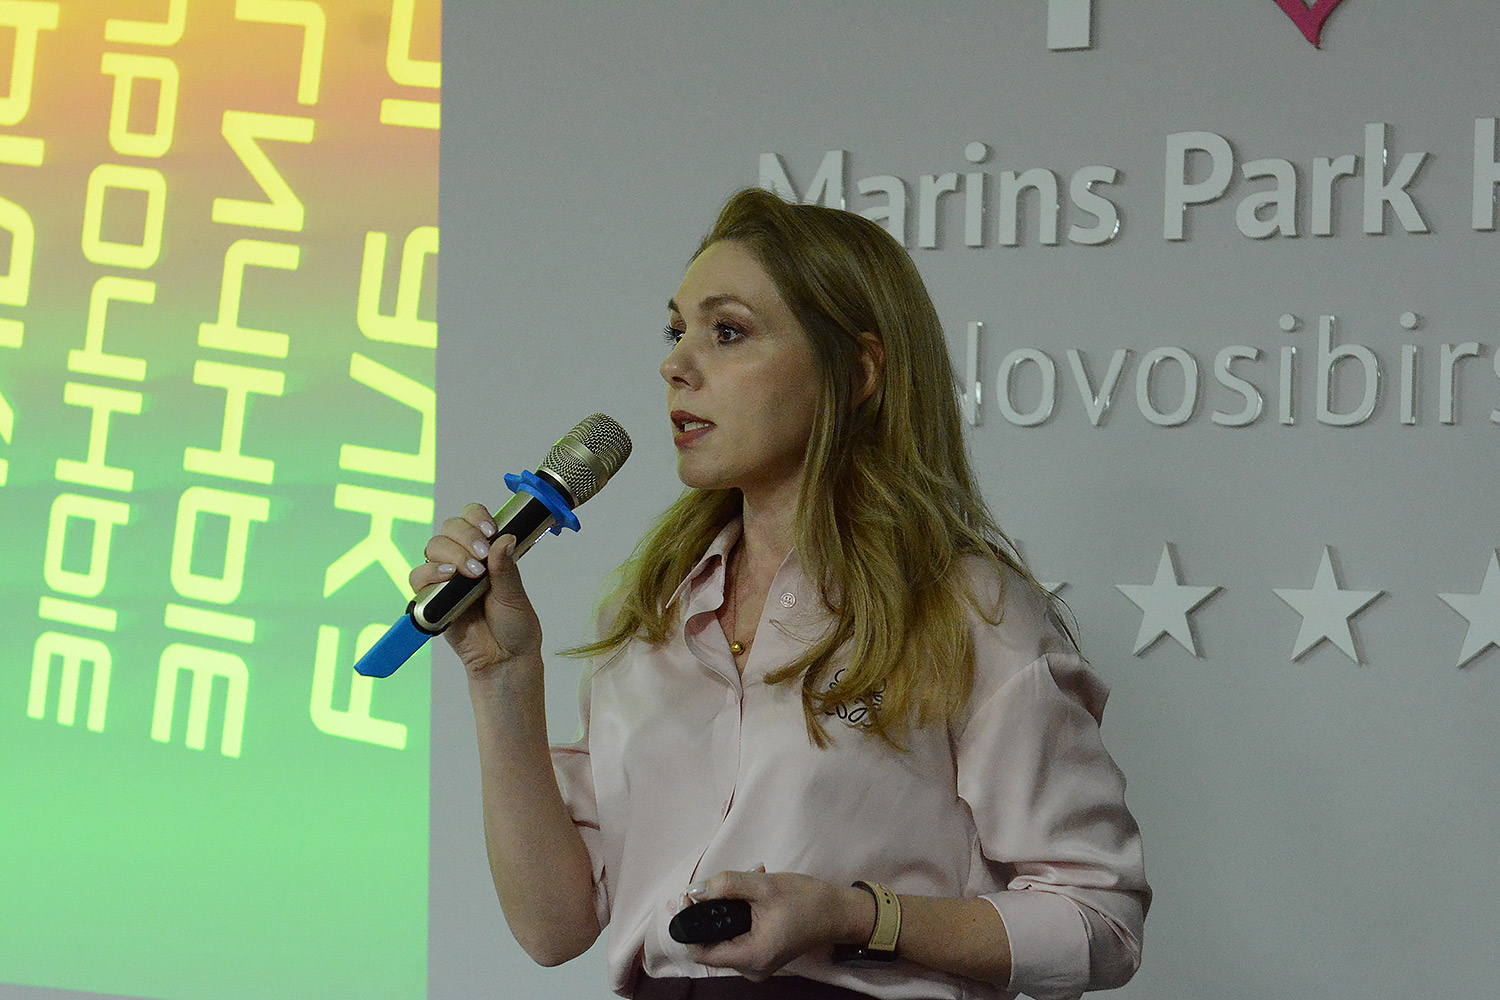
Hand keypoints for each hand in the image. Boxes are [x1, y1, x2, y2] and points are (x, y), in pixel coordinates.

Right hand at [409, 502, 542, 673]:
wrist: (504, 659)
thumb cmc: (514, 626)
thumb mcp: (515, 595)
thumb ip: (506, 568)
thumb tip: (504, 539)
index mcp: (487, 551)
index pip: (472, 518)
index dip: (476, 517)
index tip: (490, 530)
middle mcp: (464, 559)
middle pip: (450, 528)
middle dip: (465, 537)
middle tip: (482, 556)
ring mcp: (447, 577)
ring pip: (434, 547)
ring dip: (452, 554)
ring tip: (471, 573)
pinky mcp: (432, 598)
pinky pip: (418, 577)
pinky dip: (430, 573)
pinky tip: (448, 577)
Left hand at [682, 869, 867, 981]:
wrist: (839, 912)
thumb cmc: (807, 901)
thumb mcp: (764, 886)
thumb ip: (726, 885)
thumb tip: (694, 890)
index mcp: (751, 957)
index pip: (701, 951)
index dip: (690, 924)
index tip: (691, 896)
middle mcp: (751, 968)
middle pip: (712, 942)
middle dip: (714, 909)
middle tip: (726, 882)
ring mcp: (757, 964)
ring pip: (726, 936)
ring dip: (729, 907)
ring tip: (748, 882)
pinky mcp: (763, 955)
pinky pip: (739, 936)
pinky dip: (741, 915)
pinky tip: (755, 892)